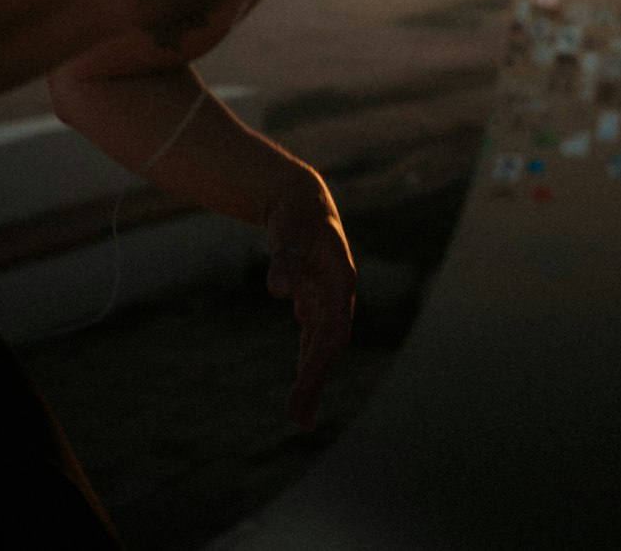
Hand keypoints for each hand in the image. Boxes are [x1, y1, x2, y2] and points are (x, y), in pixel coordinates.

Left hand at [265, 169, 356, 430]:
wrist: (301, 200)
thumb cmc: (296, 216)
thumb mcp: (288, 235)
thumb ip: (284, 262)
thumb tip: (278, 289)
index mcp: (341, 281)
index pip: (333, 330)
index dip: (319, 361)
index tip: (303, 387)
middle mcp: (339, 295)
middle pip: (330, 346)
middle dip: (315, 382)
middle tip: (299, 420)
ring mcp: (327, 298)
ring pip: (322, 345)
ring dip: (313, 378)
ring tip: (301, 416)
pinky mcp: (314, 298)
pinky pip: (313, 336)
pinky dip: (308, 358)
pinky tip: (304, 381)